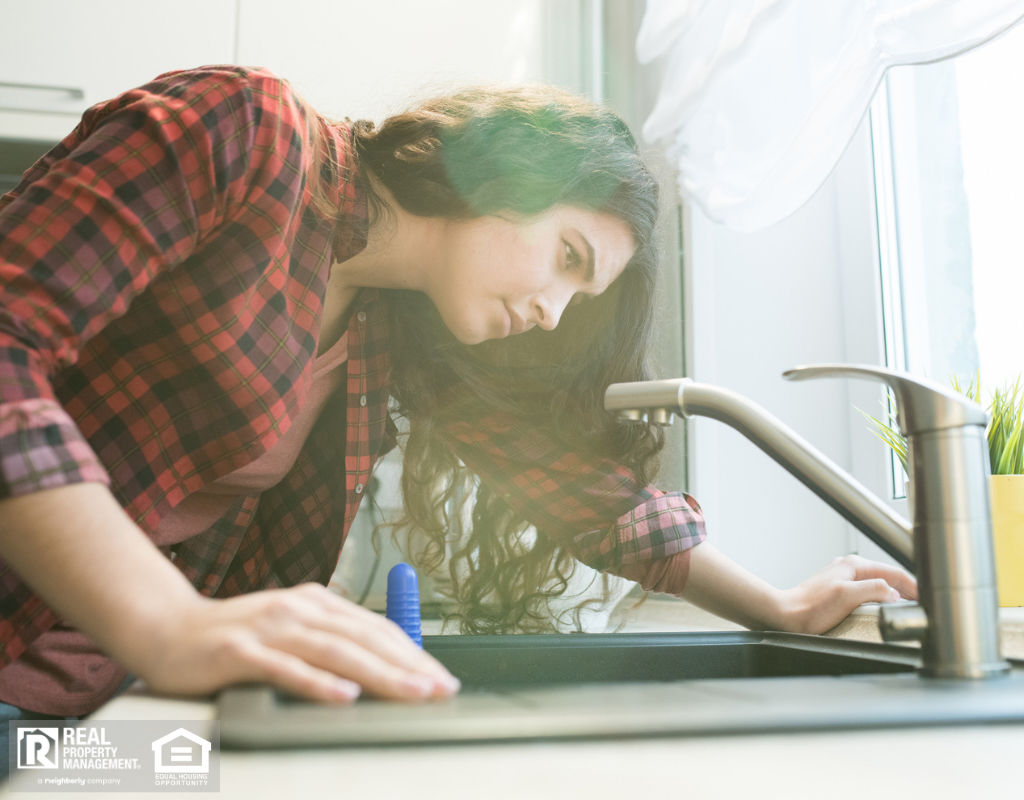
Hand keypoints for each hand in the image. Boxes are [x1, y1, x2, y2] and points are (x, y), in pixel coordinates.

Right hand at [129, 582, 459, 703]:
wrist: (164, 628)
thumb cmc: (232, 637)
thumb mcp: (289, 629)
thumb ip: (329, 641)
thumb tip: (380, 665)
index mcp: (316, 603)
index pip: (377, 628)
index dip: (413, 653)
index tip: (441, 678)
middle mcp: (299, 609)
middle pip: (365, 638)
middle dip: (409, 666)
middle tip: (441, 690)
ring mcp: (270, 629)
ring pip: (336, 652)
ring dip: (380, 674)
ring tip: (412, 692)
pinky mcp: (240, 652)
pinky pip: (286, 669)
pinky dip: (318, 683)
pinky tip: (345, 696)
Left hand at [775, 554, 917, 634]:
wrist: (787, 615)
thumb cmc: (811, 607)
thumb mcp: (847, 596)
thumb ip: (874, 589)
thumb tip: (894, 591)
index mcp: (854, 565)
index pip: (893, 572)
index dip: (912, 585)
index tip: (926, 596)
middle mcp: (849, 568)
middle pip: (887, 576)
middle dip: (906, 588)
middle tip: (923, 603)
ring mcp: (844, 579)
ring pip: (878, 583)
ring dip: (894, 593)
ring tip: (909, 605)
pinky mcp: (839, 591)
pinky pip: (868, 591)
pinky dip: (881, 598)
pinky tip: (884, 607)